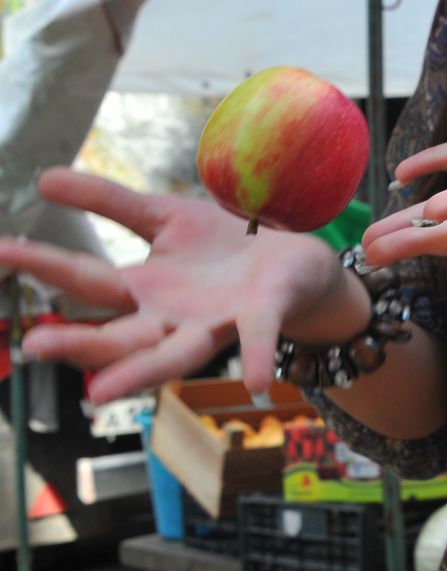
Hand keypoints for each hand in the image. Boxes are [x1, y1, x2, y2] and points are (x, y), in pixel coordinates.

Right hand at [0, 169, 359, 399]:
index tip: (1, 251)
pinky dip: (257, 357)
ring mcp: (215, 324)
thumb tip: (44, 177)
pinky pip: (259, 338)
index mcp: (143, 291)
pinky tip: (255, 380)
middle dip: (77, 344)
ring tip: (100, 393)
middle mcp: (171, 319)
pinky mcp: (261, 317)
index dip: (44, 267)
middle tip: (34, 347)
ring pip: (174, 353)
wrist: (293, 259)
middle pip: (117, 335)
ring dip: (140, 373)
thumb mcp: (163, 216)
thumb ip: (109, 202)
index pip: (85, 283)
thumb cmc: (222, 246)